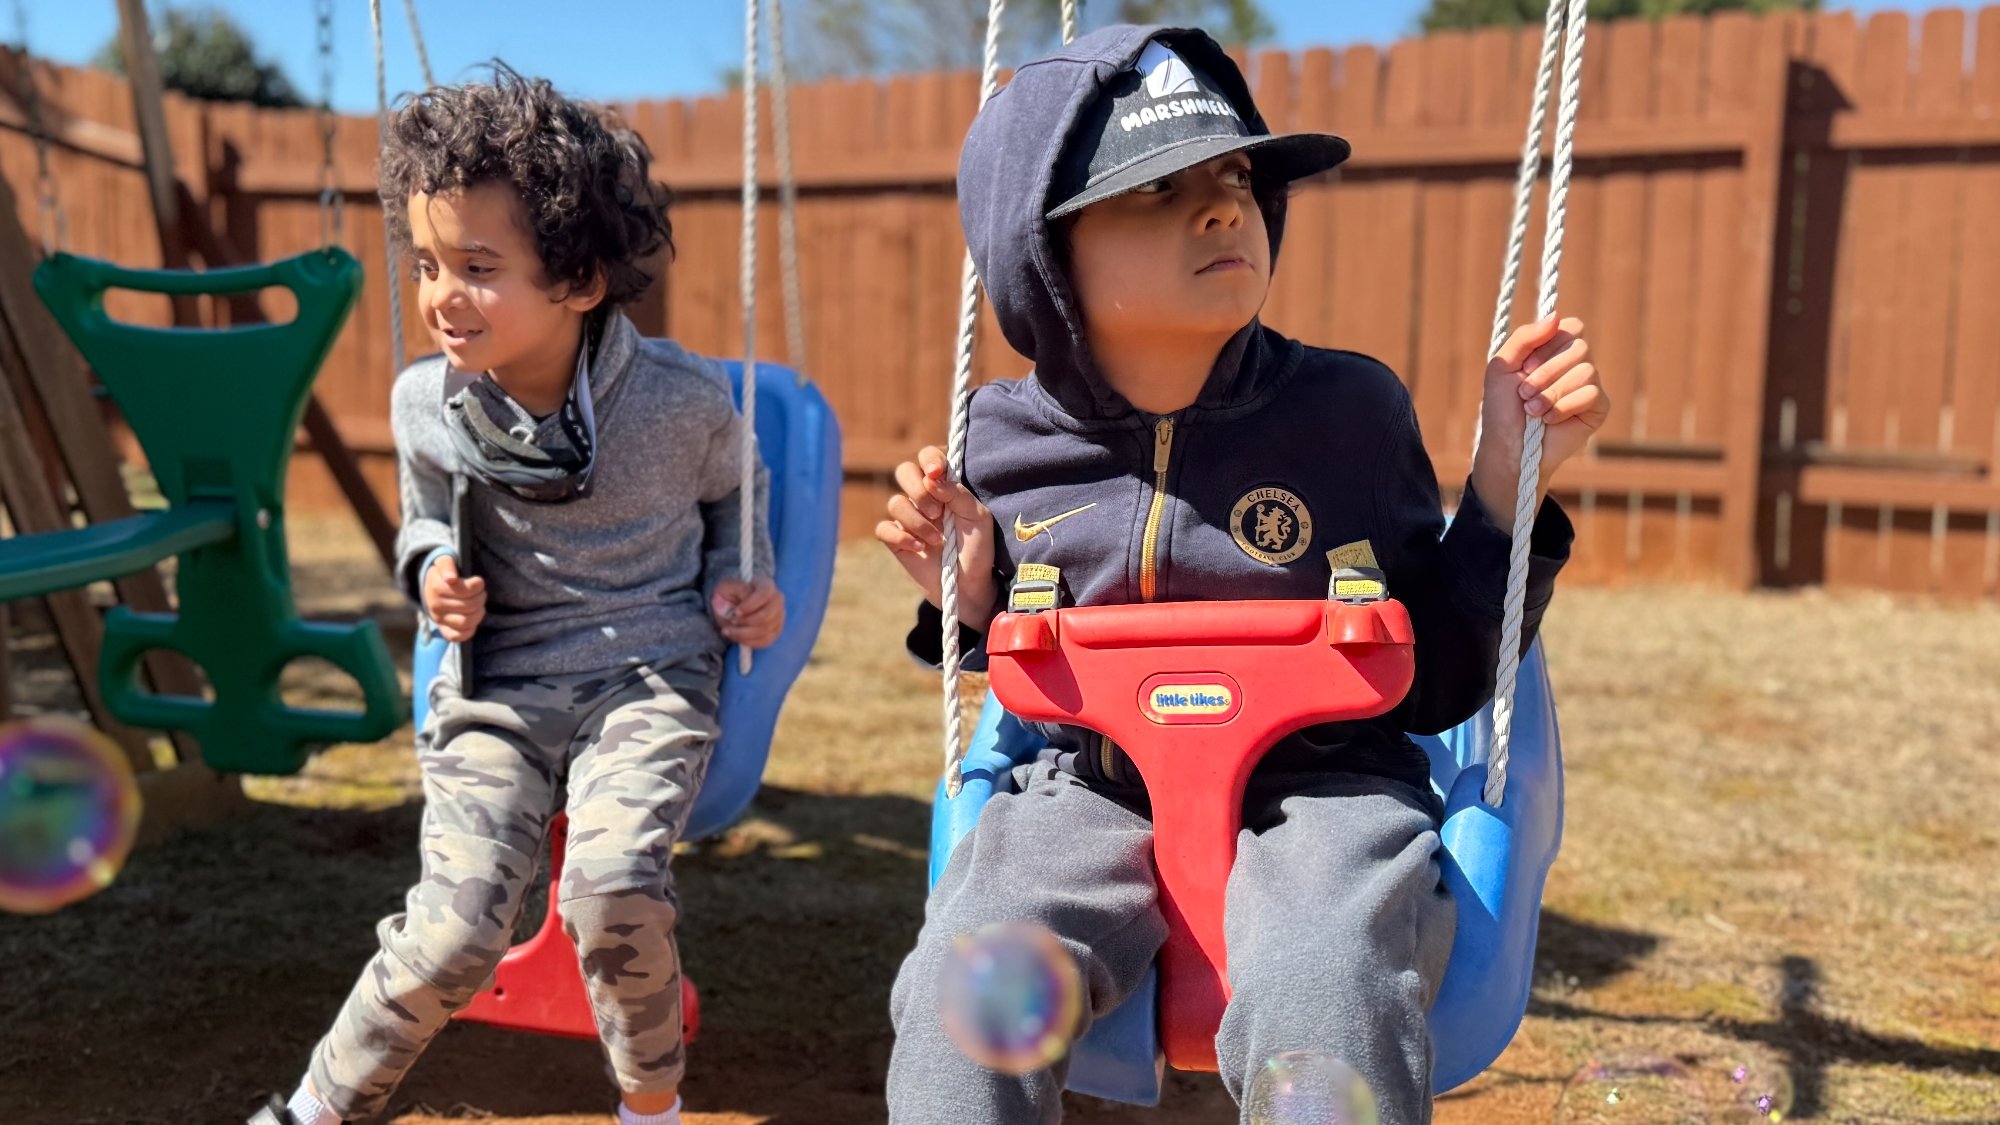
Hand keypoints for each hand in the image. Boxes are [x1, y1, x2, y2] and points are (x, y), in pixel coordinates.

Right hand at [423, 554, 485, 643]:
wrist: (432, 586)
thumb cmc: (444, 572)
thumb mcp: (444, 561)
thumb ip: (447, 565)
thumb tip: (451, 579)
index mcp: (436, 587)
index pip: (463, 590)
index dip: (477, 585)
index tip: (478, 581)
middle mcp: (435, 605)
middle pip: (468, 606)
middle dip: (480, 597)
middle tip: (481, 592)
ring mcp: (438, 619)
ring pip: (465, 622)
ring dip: (479, 612)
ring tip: (479, 605)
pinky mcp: (443, 629)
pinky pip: (456, 637)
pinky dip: (469, 631)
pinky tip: (473, 619)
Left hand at [711, 577, 784, 649]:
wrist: (732, 602)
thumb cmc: (730, 593)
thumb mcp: (727, 587)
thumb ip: (736, 592)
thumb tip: (741, 605)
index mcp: (766, 585)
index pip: (765, 594)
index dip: (751, 605)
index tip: (736, 612)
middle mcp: (777, 600)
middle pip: (767, 616)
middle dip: (746, 622)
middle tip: (732, 621)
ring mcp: (779, 616)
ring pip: (765, 631)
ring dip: (743, 634)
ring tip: (728, 630)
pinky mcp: (775, 630)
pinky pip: (765, 641)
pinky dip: (748, 641)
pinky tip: (736, 636)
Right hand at [874, 445, 999, 628]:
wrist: (967, 586)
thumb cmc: (976, 549)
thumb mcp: (977, 517)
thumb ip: (957, 493)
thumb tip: (932, 477)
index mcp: (944, 485)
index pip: (928, 457)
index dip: (929, 458)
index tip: (936, 472)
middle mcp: (923, 497)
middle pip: (904, 471)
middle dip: (917, 489)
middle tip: (938, 512)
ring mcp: (908, 518)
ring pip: (895, 502)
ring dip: (916, 521)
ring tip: (937, 540)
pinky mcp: (896, 540)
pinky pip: (884, 528)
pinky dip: (901, 537)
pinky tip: (919, 548)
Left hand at [1472, 314, 1611, 527]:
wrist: (1508, 447)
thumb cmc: (1502, 408)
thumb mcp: (1502, 365)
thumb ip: (1525, 336)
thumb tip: (1556, 315)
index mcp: (1554, 349)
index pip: (1572, 327)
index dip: (1548, 346)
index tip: (1524, 368)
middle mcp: (1575, 363)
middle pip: (1579, 347)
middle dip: (1546, 373)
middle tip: (1524, 394)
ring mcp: (1589, 384)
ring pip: (1586, 371)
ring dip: (1552, 393)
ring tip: (1533, 411)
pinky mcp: (1598, 407)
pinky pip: (1592, 393)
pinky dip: (1564, 407)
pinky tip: (1549, 420)